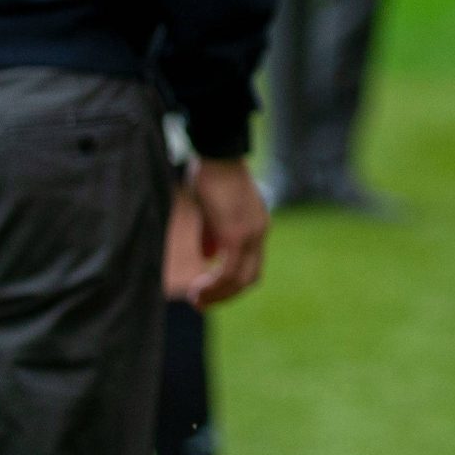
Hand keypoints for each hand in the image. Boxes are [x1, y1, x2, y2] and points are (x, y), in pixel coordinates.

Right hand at [175, 157, 269, 308]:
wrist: (217, 152)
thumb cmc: (211, 174)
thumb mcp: (210, 209)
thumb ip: (211, 234)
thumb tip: (208, 257)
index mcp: (255, 226)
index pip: (250, 266)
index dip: (230, 284)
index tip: (208, 291)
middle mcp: (258, 233)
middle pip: (249, 278)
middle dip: (225, 295)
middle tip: (200, 302)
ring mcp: (250, 234)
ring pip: (240, 278)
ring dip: (217, 294)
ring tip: (196, 299)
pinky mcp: (237, 233)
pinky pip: (230, 270)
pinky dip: (215, 285)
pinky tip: (198, 289)